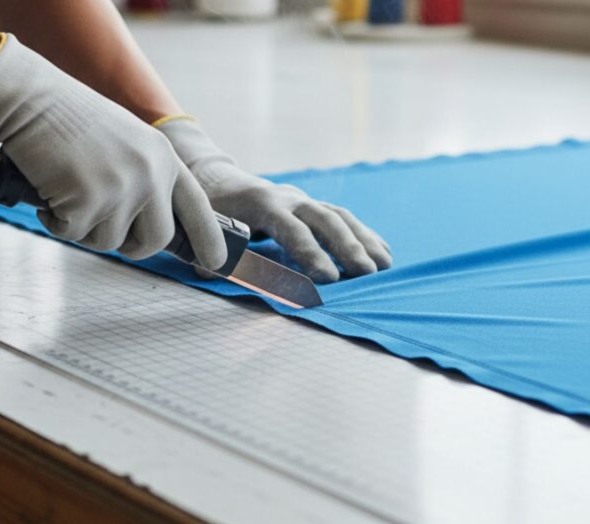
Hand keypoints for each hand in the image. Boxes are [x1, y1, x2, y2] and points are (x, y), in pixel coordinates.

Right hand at [0, 34, 226, 269]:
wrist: (30, 99)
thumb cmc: (70, 119)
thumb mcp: (127, 141)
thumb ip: (146, 176)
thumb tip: (150, 224)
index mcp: (163, 157)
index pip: (197, 206)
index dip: (208, 238)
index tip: (215, 262)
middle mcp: (150, 174)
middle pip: (156, 239)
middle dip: (132, 246)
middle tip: (107, 233)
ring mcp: (122, 188)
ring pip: (109, 241)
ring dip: (84, 228)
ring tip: (68, 192)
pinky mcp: (88, 201)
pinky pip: (74, 234)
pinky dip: (56, 222)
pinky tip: (49, 193)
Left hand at [157, 118, 390, 282]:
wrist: (218, 180)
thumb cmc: (212, 208)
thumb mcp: (205, 224)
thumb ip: (211, 248)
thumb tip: (211, 270)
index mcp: (263, 203)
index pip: (292, 229)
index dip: (310, 253)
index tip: (328, 277)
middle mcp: (290, 198)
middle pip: (326, 219)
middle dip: (348, 247)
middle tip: (367, 274)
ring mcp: (304, 200)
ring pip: (340, 216)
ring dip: (364, 240)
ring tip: (385, 265)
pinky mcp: (313, 206)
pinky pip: (344, 217)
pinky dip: (364, 234)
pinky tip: (383, 252)